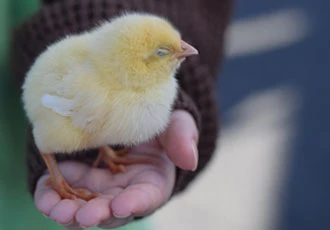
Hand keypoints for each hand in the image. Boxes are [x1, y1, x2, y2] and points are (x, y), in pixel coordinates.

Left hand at [34, 110, 197, 228]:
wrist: (136, 119)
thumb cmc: (161, 124)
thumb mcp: (176, 124)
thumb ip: (182, 138)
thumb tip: (189, 161)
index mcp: (153, 182)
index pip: (146, 198)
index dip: (134, 204)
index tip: (120, 204)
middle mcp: (127, 192)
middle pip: (111, 210)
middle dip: (96, 214)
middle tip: (80, 216)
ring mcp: (103, 187)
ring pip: (85, 206)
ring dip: (69, 210)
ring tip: (52, 208)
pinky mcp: (83, 179)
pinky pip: (66, 191)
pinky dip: (53, 193)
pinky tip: (44, 191)